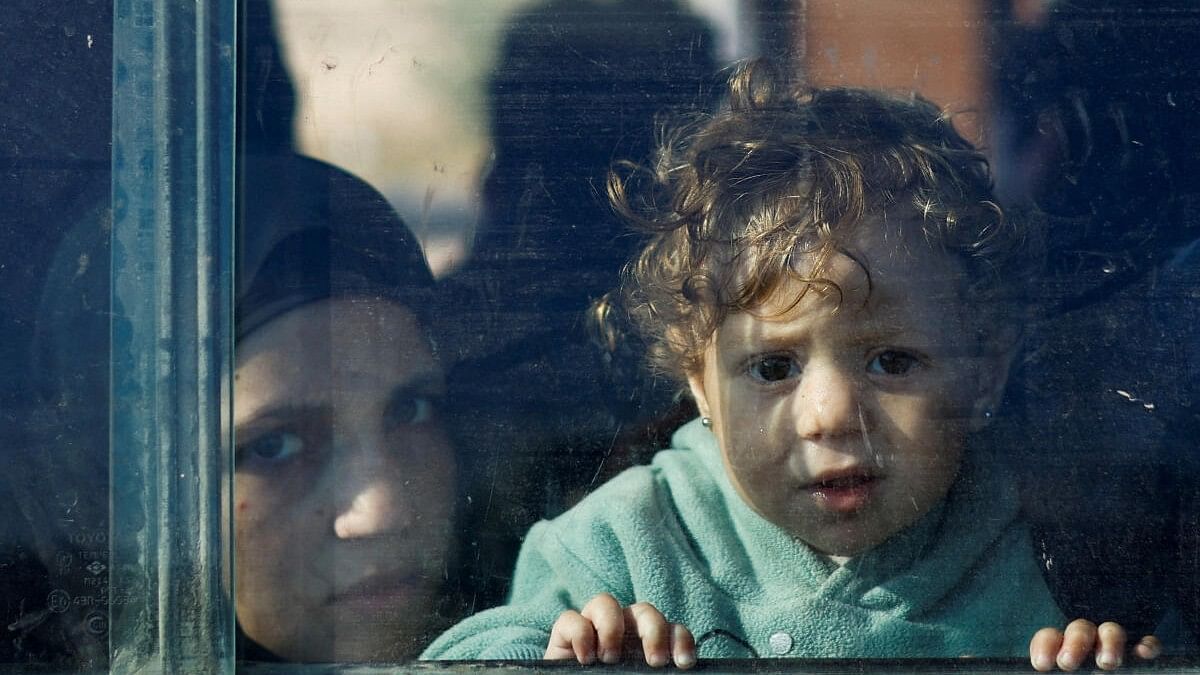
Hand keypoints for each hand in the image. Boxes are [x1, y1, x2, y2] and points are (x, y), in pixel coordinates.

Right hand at [545, 593, 695, 667]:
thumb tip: (674, 671)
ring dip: (612, 627)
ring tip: (610, 658)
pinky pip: (570, 618)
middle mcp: (622, 630)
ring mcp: (592, 628)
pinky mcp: (563, 634)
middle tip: (655, 662)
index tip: (684, 663)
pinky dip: (580, 634)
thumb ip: (648, 673)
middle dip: (653, 631)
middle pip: (644, 611)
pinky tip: (586, 659)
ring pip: (605, 602)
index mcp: (645, 645)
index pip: (672, 630)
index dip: (681, 640)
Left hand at [1030, 619, 1161, 670]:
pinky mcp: (1146, 650)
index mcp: (1065, 648)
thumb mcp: (1071, 673)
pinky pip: (1149, 642)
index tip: (1042, 665)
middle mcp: (1090, 641)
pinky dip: (1147, 645)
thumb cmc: (1081, 673)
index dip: (1044, 647)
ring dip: (1109, 643)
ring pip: (1112, 631)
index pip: (1050, 638)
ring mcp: (1118, 644)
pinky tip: (1143, 653)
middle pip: (1080, 630)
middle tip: (1068, 663)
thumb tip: (1047, 668)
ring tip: (1106, 663)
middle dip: (1075, 643)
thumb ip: (1062, 665)